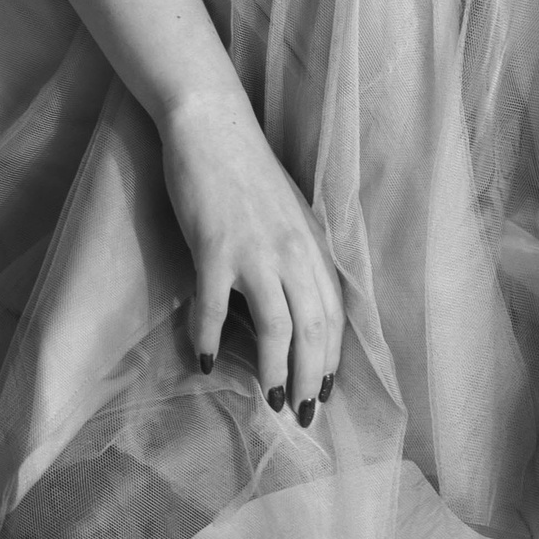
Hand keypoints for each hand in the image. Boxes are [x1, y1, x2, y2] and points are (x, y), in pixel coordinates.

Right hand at [159, 88, 344, 421]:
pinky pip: (213, 309)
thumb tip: (296, 305)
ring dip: (274, 372)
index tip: (325, 391)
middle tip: (301, 415)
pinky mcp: (215, 248)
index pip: (333, 315)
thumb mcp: (289, 212)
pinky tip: (204, 360)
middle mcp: (292, 252)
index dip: (332, 359)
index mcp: (312, 244)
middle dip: (311, 379)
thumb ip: (296, 255)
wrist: (212, 124)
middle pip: (313, 331)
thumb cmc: (247, 168)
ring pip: (276, 328)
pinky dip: (208, 339)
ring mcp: (254, 251)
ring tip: (270, 400)